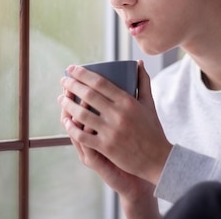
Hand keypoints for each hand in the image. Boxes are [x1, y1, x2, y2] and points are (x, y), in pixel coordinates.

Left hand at [58, 60, 171, 184]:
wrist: (159, 159)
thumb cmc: (152, 130)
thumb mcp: (149, 104)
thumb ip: (143, 82)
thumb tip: (138, 62)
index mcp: (127, 101)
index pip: (100, 82)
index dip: (82, 73)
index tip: (71, 68)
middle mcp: (118, 114)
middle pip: (88, 95)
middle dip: (72, 85)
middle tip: (63, 80)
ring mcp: (111, 131)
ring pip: (82, 114)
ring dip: (68, 104)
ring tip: (61, 98)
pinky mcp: (106, 147)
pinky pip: (83, 136)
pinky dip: (71, 128)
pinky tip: (65, 121)